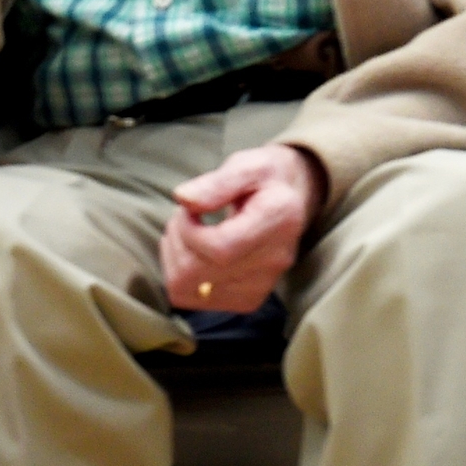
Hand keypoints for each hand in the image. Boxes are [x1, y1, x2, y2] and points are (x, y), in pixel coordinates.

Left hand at [163, 143, 325, 313]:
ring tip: (188, 232)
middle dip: (177, 241)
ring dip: (174, 259)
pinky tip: (192, 251)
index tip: (189, 208)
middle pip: (195, 273)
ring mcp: (262, 286)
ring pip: (187, 290)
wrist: (291, 200)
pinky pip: (194, 299)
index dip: (188, 230)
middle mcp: (274, 261)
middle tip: (185, 217)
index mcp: (278, 221)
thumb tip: (184, 199)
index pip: (219, 249)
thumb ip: (216, 183)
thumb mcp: (246, 166)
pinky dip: (181, 275)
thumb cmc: (265, 179)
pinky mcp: (248, 299)